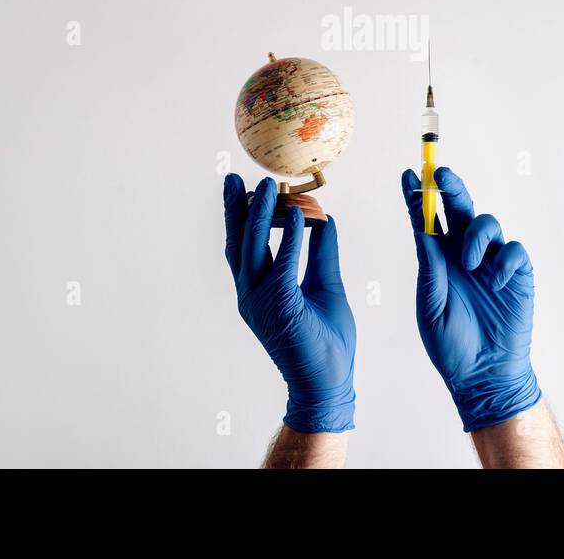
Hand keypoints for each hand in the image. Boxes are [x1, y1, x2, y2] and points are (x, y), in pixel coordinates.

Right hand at [224, 174, 355, 432]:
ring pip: (254, 248)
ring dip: (259, 215)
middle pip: (238, 242)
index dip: (240, 216)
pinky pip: (284, 264)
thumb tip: (324, 218)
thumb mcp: (325, 285)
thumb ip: (322, 252)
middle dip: (236, 209)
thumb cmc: (326, 342)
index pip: (244, 246)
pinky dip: (289, 238)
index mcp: (258, 290)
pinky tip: (295, 215)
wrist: (328, 384)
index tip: (242, 189)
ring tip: (266, 186)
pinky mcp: (282, 308)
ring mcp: (262, 302)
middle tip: (235, 178)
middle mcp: (252, 294)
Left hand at [400, 167, 541, 431]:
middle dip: (450, 186)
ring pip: (486, 222)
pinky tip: (496, 282)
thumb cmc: (451, 344)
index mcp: (438, 259)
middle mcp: (464, 253)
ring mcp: (491, 262)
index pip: (426, 219)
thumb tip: (423, 231)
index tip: (407, 174)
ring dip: (476, 235)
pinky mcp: (517, 274)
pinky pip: (513, 250)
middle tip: (440, 173)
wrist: (483, 375)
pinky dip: (504, 261)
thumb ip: (430, 268)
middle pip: (458, 208)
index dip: (417, 195)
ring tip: (468, 262)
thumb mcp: (431, 305)